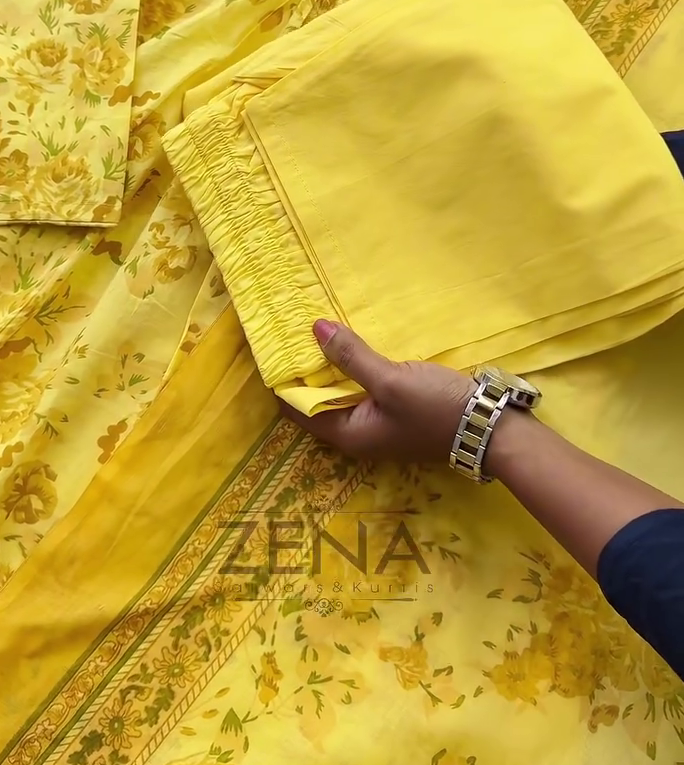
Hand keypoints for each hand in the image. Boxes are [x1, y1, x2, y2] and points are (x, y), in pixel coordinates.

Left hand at [280, 319, 475, 460]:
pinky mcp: (394, 413)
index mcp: (348, 434)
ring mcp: (377, 424)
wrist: (490, 428)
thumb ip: (351, 357)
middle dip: (307, 369)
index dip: (284, 379)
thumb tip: (314, 329)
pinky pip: (362, 390)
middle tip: (293, 330)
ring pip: (341, 393)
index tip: (274, 345)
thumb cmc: (436, 408)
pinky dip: (353, 370)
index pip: (297, 408)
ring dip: (331, 367)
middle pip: (318, 401)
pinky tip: (353, 346)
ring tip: (318, 331)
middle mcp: (357, 434)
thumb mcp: (391, 380)